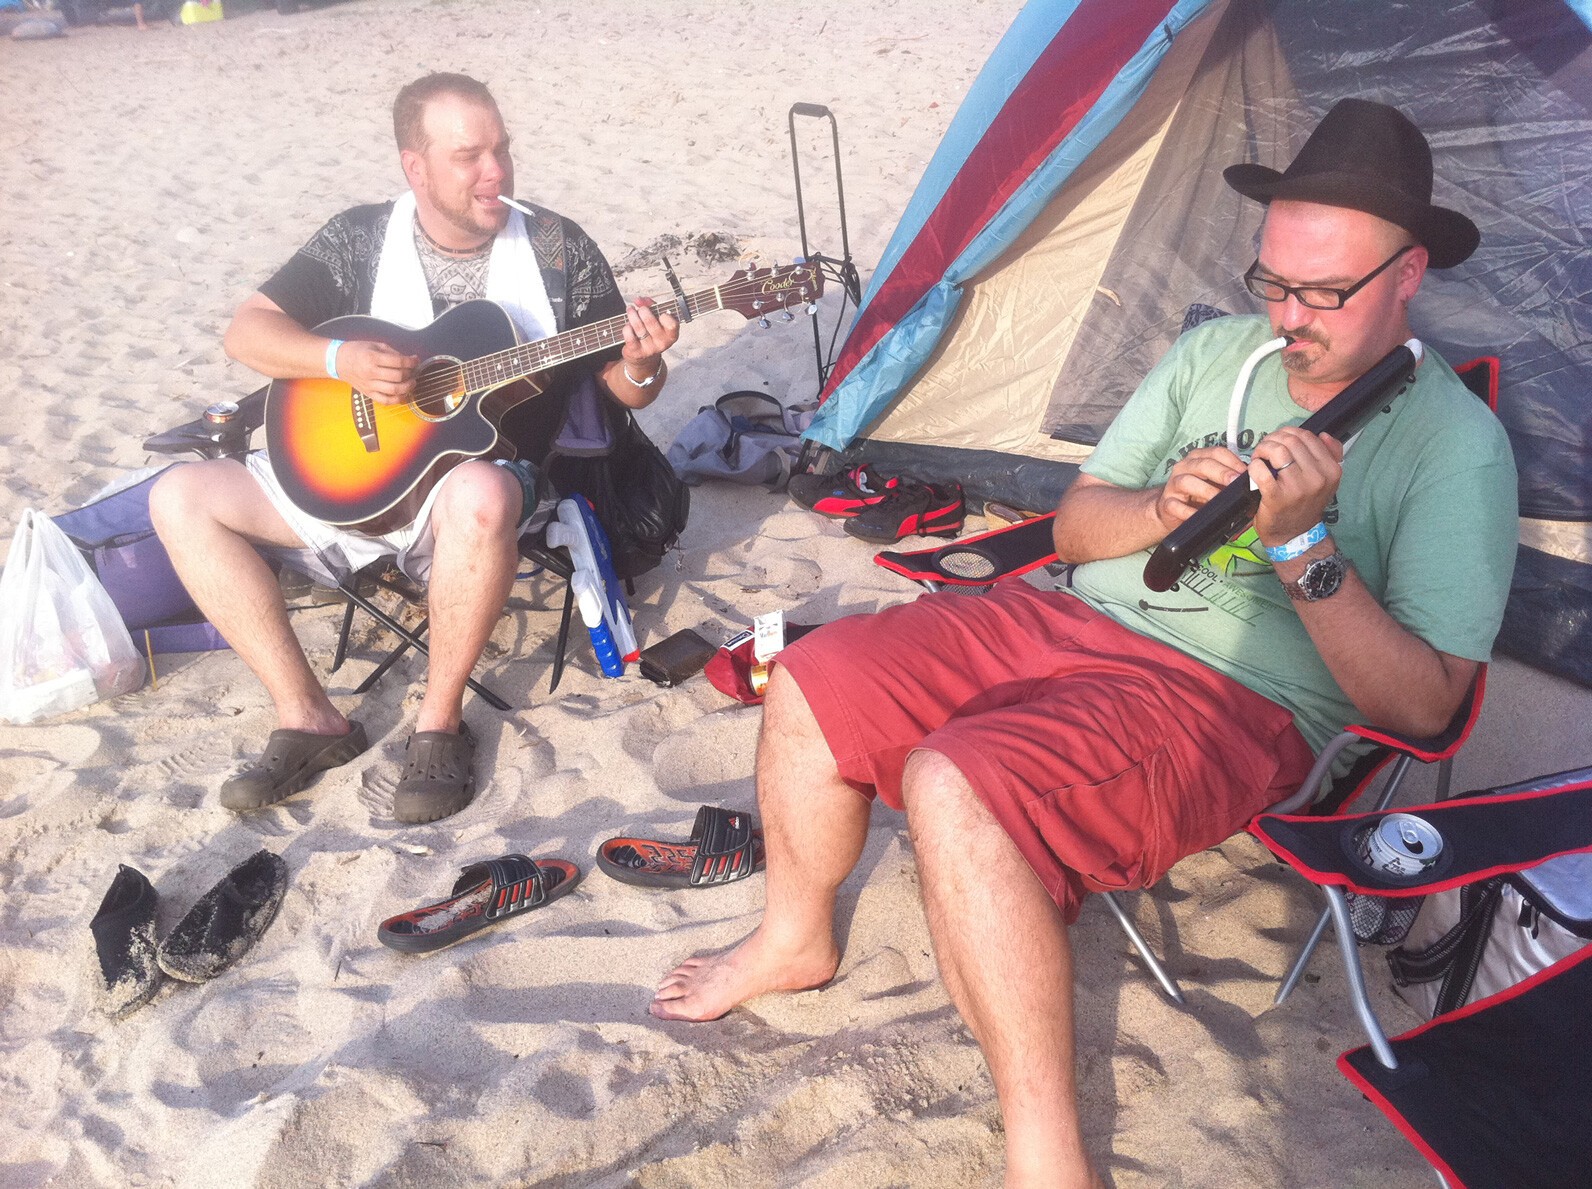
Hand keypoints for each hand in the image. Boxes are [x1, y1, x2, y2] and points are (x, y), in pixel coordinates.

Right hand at [336, 340, 420, 404]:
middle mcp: (371, 373)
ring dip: (407, 388)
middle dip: (410, 374)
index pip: (398, 362)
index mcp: (372, 358)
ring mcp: (369, 385)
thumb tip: (409, 359)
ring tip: (411, 383)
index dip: (411, 361)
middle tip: (413, 371)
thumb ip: (392, 352)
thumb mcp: (374, 345)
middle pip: (398, 377)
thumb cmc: (356, 351)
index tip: (415, 360)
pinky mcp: (368, 393)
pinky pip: (386, 401)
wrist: (338, 361)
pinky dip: (397, 400)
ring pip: (394, 390)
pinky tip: (403, 394)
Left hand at [619, 296, 679, 378]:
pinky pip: (630, 336)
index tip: (660, 313)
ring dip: (632, 315)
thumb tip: (640, 300)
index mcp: (671, 335)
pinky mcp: (637, 352)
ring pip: (639, 327)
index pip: (672, 324)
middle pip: (651, 322)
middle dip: (643, 311)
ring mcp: (650, 349)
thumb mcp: (655, 318)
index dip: (665, 316)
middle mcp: (662, 343)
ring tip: (630, 310)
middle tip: (640, 309)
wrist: (642, 356)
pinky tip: (627, 325)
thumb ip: (650, 305)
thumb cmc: (650, 333)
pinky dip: (627, 328)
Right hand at [1155, 445, 1245, 531]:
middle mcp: (1184, 467)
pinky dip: (1189, 512)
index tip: (1245, 472)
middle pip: (1202, 464)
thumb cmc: (1198, 495)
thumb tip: (1253, 480)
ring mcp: (1173, 484)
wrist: (1172, 511)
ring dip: (1206, 491)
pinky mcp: (1167, 503)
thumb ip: (1229, 478)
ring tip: (1219, 500)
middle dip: (1221, 472)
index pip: (1216, 452)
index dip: (1232, 461)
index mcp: (1198, 458)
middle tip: (1234, 482)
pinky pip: (1176, 506)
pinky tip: (1201, 516)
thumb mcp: (1215, 482)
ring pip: (1187, 481)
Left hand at [1249, 426, 1342, 545]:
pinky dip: (1254, 466)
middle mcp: (1317, 477)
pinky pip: (1261, 470)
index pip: (1308, 437)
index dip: (1288, 433)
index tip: (1279, 442)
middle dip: (1273, 439)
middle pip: (1291, 440)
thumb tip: (1324, 435)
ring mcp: (1297, 488)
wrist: (1295, 534)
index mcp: (1331, 470)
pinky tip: (1254, 470)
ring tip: (1260, 457)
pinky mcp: (1277, 497)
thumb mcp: (1326, 481)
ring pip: (1277, 451)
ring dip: (1263, 449)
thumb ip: (1331, 456)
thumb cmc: (1306, 504)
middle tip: (1265, 448)